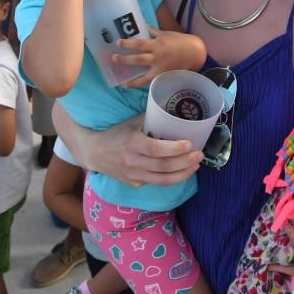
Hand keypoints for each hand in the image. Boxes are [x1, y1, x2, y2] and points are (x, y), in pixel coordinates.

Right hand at [56, 110, 201, 187]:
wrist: (94, 153)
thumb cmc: (116, 134)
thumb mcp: (131, 123)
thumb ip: (151, 118)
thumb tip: (173, 109)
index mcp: (132, 144)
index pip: (156, 149)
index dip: (175, 148)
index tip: (190, 144)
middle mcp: (133, 162)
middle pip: (164, 167)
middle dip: (185, 162)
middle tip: (199, 155)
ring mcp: (133, 176)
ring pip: (163, 180)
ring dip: (183, 174)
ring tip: (196, 166)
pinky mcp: (134, 184)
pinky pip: (155, 182)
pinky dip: (170, 178)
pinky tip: (181, 171)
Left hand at [115, 27, 205, 87]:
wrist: (195, 53)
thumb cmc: (180, 41)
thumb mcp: (165, 33)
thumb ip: (152, 31)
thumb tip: (141, 25)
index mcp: (158, 45)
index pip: (140, 44)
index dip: (128, 44)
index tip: (118, 43)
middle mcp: (158, 57)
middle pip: (139, 60)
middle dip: (125, 60)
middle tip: (114, 59)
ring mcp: (161, 68)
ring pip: (145, 77)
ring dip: (133, 80)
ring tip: (123, 83)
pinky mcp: (164, 76)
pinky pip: (152, 81)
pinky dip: (143, 84)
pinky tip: (133, 85)